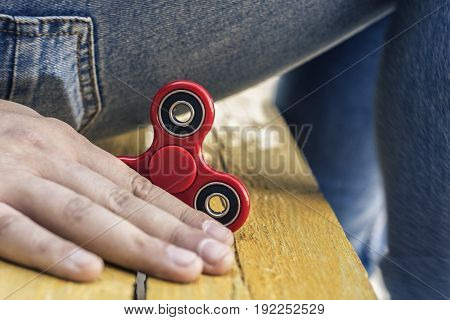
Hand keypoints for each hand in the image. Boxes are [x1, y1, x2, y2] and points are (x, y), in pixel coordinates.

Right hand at [0, 100, 233, 281]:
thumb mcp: (45, 148)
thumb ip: (84, 176)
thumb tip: (133, 204)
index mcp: (71, 149)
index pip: (139, 187)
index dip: (181, 214)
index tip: (217, 235)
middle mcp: (52, 160)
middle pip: (126, 203)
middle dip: (177, 233)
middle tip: (218, 257)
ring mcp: (15, 180)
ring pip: (87, 216)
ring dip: (139, 243)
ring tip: (183, 267)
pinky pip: (17, 230)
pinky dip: (54, 250)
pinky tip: (90, 272)